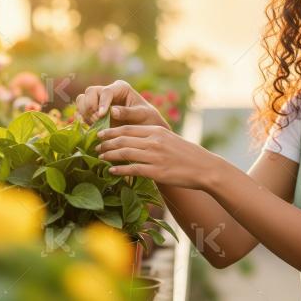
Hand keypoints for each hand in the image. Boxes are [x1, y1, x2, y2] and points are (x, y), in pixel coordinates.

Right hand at [75, 80, 169, 129]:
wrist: (145, 129)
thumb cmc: (147, 119)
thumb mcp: (142, 115)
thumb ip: (128, 112)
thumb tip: (112, 111)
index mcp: (121, 88)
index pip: (106, 91)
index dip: (102, 102)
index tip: (101, 115)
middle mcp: (108, 92)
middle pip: (90, 92)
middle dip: (90, 106)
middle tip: (97, 120)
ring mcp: (99, 101)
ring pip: (82, 99)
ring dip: (85, 112)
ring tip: (95, 124)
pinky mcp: (94, 112)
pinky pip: (81, 112)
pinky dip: (83, 118)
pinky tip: (91, 127)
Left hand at [96, 124, 226, 190]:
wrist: (205, 167)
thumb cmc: (188, 154)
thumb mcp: (170, 139)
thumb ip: (154, 137)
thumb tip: (136, 139)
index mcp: (156, 131)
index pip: (127, 128)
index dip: (110, 131)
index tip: (99, 134)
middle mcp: (154, 141)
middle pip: (122, 139)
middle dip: (106, 143)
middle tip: (95, 146)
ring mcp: (155, 157)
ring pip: (124, 153)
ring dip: (109, 155)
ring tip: (99, 157)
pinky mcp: (156, 171)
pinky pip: (133, 169)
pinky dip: (119, 169)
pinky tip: (110, 170)